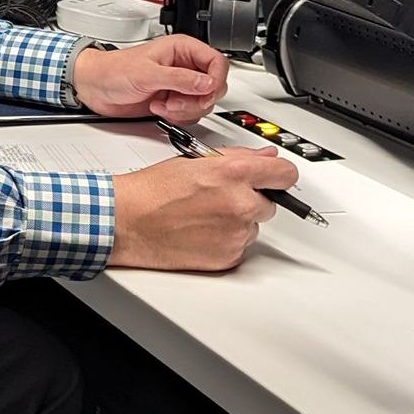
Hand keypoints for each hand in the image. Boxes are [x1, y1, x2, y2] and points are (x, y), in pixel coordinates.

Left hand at [71, 34, 229, 120]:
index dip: (215, 80)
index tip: (204, 92)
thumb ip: (180, 79)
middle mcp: (184, 66)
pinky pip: (190, 113)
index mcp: (182, 49)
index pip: (217, 62)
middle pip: (214, 86)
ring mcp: (179, 85)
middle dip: (197, 100)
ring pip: (203, 103)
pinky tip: (158, 109)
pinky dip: (176, 117)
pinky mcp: (172, 101)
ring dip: (184, 110)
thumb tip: (207, 83)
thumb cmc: (113, 70)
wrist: (94, 87)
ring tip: (162, 104)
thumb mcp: (148, 74)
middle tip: (175, 101)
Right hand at [108, 148, 298, 270]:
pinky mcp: (228, 256)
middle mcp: (241, 204)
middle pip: (270, 203)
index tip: (276, 177)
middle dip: (251, 199)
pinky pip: (239, 246)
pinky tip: (201, 231)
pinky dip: (226, 241)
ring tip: (203, 215)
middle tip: (220, 197)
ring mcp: (236, 233)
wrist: (128, 222)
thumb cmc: (152, 191)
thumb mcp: (195, 160)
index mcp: (234, 174)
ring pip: (253, 226)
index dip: (279, 174)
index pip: (284, 173)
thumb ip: (238, 157)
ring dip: (237, 221)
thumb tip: (264, 157)